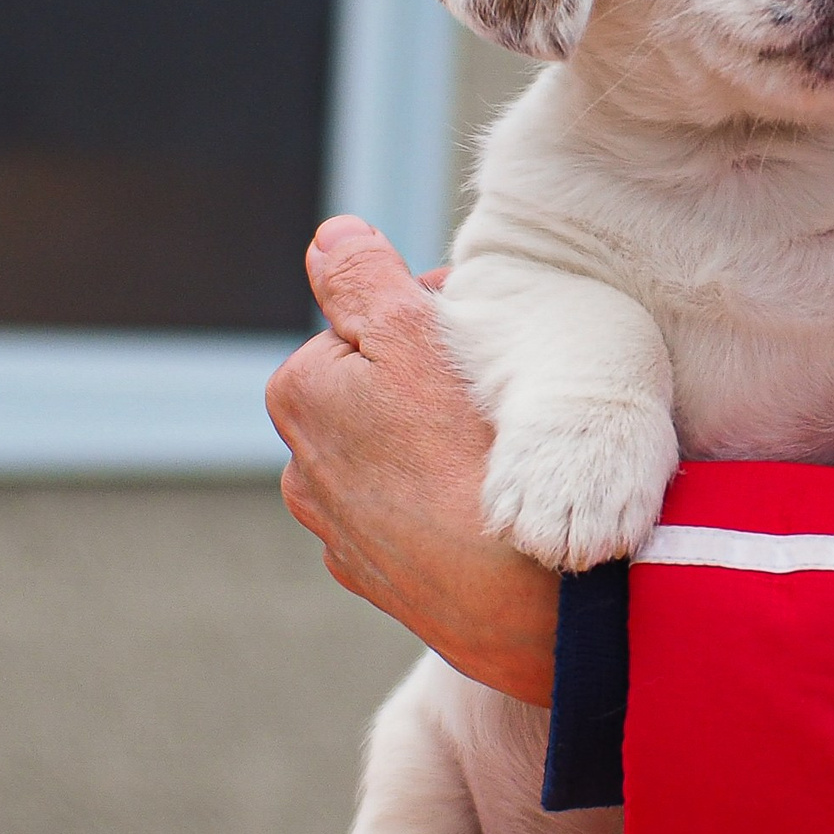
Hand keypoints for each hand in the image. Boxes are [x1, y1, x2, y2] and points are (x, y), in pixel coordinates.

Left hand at [267, 217, 558, 705]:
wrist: (533, 598)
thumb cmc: (476, 457)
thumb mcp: (418, 336)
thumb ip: (363, 276)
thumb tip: (330, 236)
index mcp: (300, 394)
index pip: (371, 322)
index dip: (436, 316)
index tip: (488, 335)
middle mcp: (302, 468)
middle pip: (380, 391)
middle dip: (429, 382)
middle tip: (499, 394)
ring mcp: (342, 534)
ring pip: (398, 455)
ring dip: (436, 445)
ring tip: (498, 455)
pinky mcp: (386, 584)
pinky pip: (417, 518)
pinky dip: (446, 506)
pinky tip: (491, 508)